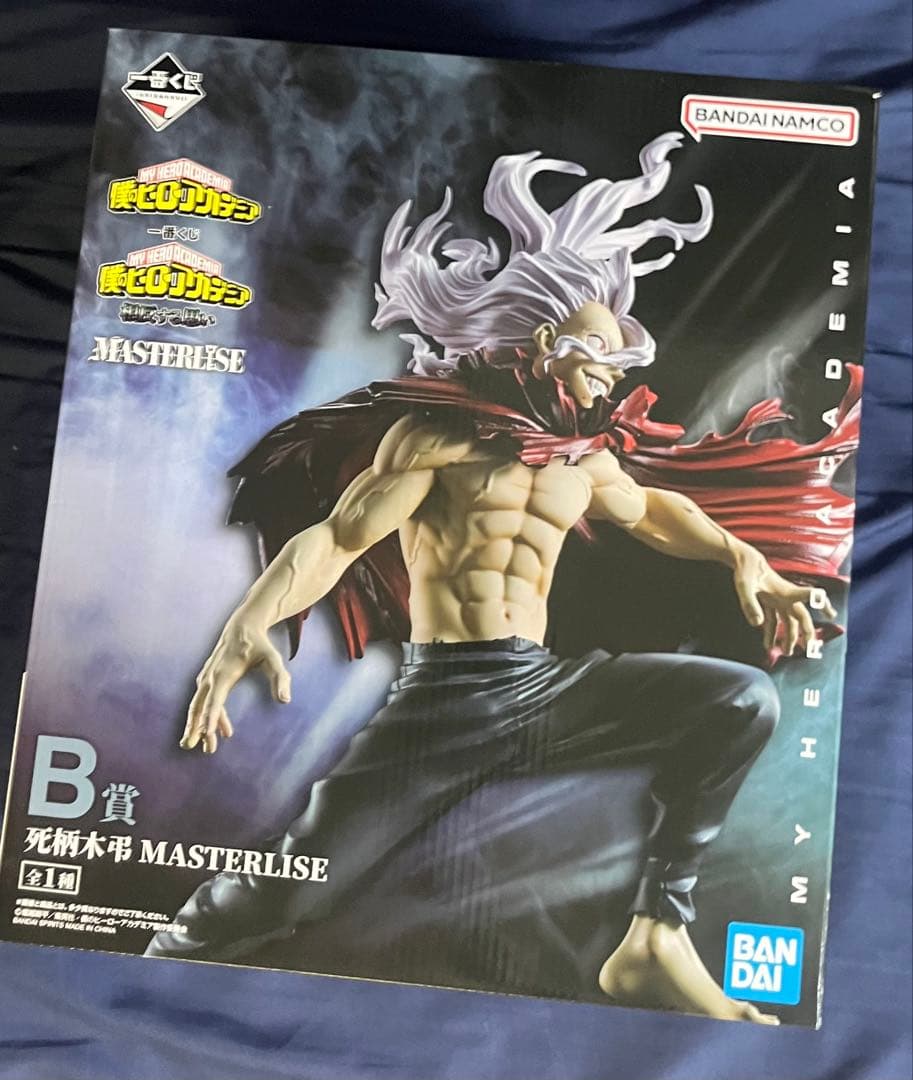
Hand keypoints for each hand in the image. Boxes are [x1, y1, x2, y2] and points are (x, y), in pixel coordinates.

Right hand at [181, 618, 291, 753]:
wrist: (242, 626)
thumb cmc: (259, 644)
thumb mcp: (274, 659)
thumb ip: (280, 679)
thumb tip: (285, 700)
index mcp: (224, 674)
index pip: (215, 701)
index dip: (210, 718)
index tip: (206, 735)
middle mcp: (210, 676)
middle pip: (200, 706)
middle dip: (198, 728)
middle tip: (202, 749)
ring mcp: (206, 677)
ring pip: (197, 705)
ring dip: (198, 726)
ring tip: (205, 747)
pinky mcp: (206, 678)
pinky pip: (203, 700)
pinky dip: (206, 716)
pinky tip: (217, 730)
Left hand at [731, 549, 836, 654]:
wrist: (743, 560)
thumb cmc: (746, 571)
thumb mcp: (744, 586)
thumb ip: (750, 604)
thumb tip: (757, 624)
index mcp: (786, 591)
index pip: (809, 596)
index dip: (820, 603)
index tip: (831, 613)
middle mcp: (786, 597)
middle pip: (802, 617)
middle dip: (807, 632)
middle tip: (810, 648)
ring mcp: (778, 600)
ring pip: (789, 622)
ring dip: (789, 637)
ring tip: (787, 652)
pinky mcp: (769, 602)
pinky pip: (774, 620)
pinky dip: (771, 633)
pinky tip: (768, 645)